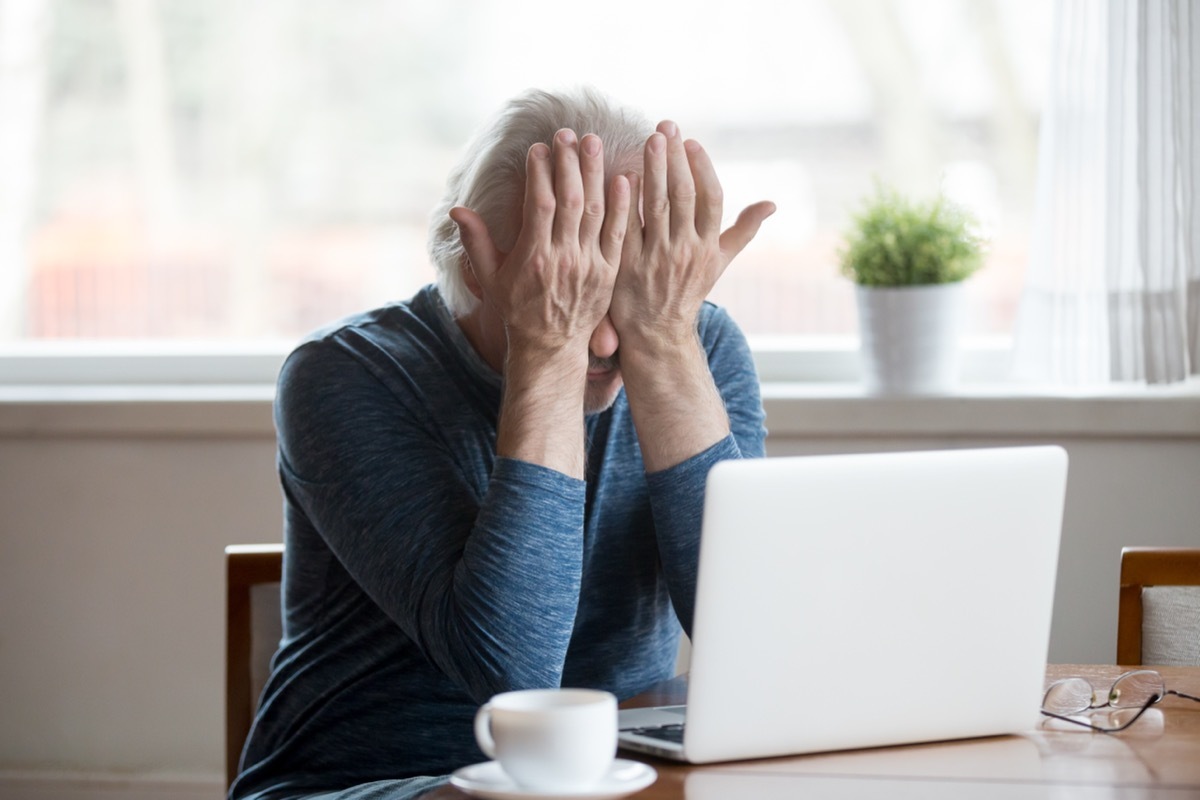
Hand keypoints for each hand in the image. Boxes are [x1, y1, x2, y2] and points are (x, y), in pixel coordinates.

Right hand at [450, 129, 630, 355]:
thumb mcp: (491, 279)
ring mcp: (590, 266)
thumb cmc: (517, 310)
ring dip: (596, 174)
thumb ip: (476, 242)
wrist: (551, 347)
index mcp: (533, 257)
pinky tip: (623, 178)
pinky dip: (622, 205)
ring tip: (593, 143)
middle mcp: (564, 259)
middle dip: (569, 163)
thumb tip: (456, 210)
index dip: (541, 173)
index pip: (541, 204)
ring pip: (596, 211)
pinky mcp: (609, 273)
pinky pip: (618, 233)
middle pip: (570, 200)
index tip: (540, 147)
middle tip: (569, 133)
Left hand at [612, 120, 774, 348]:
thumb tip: (772, 204)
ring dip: (652, 169)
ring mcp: (656, 258)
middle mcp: (685, 250)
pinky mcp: (627, 266)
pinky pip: (626, 227)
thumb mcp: (719, 263)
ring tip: (648, 140)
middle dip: (675, 158)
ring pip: (656, 206)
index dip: (702, 167)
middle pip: (683, 195)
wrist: (658, 334)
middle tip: (665, 127)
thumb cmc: (688, 292)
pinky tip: (620, 175)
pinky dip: (625, 201)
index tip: (691, 141)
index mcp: (708, 246)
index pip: (711, 198)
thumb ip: (743, 230)